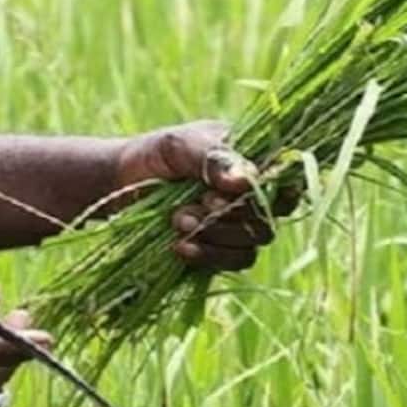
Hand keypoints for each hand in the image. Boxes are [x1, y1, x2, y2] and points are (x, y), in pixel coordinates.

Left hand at [114, 121, 281, 272]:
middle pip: (270, 215)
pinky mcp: (222, 249)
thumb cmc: (155, 155)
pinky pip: (234, 261)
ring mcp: (238, 223)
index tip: (234, 189)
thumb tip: (247, 180)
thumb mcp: (179, 146)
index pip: (285, 178)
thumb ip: (213, 158)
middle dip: (234, 215)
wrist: (121, 185)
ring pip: (255, 241)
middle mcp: (251, 193)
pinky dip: (210, 256)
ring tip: (178, 220)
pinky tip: (180, 248)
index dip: (268, 190)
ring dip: (218, 236)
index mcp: (251, 158)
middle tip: (200, 204)